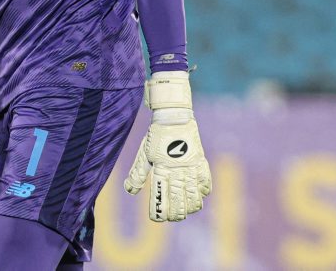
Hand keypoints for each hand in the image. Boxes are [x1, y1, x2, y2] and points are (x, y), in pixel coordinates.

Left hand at [124, 71, 211, 221]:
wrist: (174, 118)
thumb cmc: (156, 137)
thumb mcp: (144, 154)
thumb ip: (138, 174)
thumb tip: (130, 191)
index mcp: (161, 169)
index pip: (160, 197)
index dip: (159, 211)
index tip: (157, 219)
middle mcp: (177, 171)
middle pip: (179, 201)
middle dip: (176, 214)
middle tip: (172, 218)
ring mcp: (191, 167)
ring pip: (195, 197)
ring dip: (191, 207)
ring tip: (186, 211)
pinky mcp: (201, 162)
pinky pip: (205, 183)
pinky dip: (203, 192)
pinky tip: (199, 196)